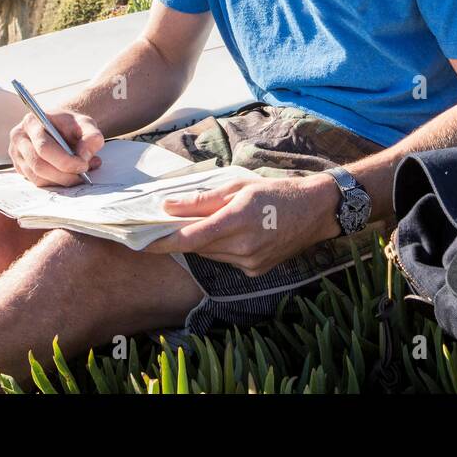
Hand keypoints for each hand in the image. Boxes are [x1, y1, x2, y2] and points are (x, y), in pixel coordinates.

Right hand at [8, 109, 104, 187]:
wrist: (61, 127)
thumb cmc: (71, 125)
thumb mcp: (86, 124)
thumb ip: (91, 136)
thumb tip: (84, 156)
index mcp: (32, 122)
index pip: (44, 148)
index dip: (64, 161)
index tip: (83, 165)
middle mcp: (19, 138)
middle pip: (38, 165)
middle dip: (64, 175)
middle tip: (83, 175)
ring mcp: (17, 154)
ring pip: (37, 177)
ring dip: (61, 181)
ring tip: (79, 175)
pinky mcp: (21, 167)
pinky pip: (37, 182)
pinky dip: (55, 183)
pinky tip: (69, 176)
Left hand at [143, 172, 339, 275]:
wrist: (315, 211)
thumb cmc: (276, 191)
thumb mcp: (238, 186)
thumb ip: (202, 199)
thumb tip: (168, 206)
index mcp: (238, 219)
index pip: (191, 237)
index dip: (163, 241)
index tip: (141, 241)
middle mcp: (244, 245)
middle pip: (198, 246)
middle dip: (183, 236)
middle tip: (170, 222)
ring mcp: (251, 262)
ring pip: (211, 255)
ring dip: (203, 242)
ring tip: (210, 223)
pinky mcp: (256, 271)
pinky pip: (227, 261)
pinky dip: (222, 249)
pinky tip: (235, 234)